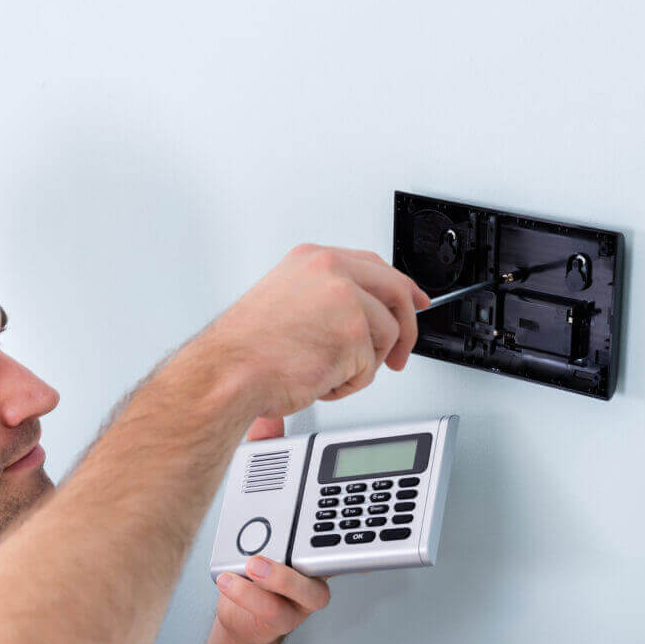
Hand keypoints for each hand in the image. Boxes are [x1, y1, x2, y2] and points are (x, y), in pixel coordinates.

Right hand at [201, 243, 429, 418]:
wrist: (228, 373)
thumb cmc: (246, 350)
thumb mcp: (285, 301)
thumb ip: (325, 298)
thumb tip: (362, 315)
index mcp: (313, 259)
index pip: (374, 266)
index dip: (401, 288)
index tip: (416, 303)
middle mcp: (331, 271)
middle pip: (395, 292)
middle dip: (404, 330)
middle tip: (399, 356)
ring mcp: (345, 299)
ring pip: (386, 335)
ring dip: (361, 365)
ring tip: (324, 371)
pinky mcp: (354, 333)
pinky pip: (370, 367)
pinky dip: (348, 384)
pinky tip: (318, 379)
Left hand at [213, 416, 331, 643]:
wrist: (244, 612)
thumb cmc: (258, 557)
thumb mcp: (259, 500)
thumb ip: (265, 458)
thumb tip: (264, 414)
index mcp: (316, 537)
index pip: (343, 519)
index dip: (353, 505)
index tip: (347, 485)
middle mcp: (316, 566)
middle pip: (334, 555)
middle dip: (322, 541)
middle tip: (295, 530)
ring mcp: (300, 594)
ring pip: (308, 590)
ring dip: (281, 578)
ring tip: (254, 563)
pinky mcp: (279, 615)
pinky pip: (273, 610)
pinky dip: (250, 596)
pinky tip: (231, 579)